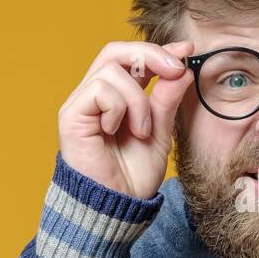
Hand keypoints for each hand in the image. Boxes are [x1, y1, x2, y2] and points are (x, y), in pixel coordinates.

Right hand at [58, 40, 194, 198]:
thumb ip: (167, 100)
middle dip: (150, 55)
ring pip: (112, 70)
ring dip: (138, 99)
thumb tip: (183, 68)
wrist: (117, 207)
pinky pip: (100, 90)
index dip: (158, 50)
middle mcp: (95, 96)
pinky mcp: (71, 115)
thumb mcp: (161, 132)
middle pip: (116, 51)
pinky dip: (119, 108)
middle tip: (174, 71)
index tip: (186, 51)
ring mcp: (81, 104)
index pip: (132, 58)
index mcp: (116, 97)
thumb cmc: (133, 175)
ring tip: (142, 130)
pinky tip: (117, 131)